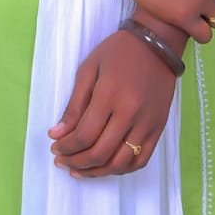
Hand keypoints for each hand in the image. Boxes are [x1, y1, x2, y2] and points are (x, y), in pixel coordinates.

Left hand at [47, 30, 176, 177]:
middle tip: (62, 160)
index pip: (85, 135)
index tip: (55, 147)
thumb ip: (74, 104)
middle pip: (100, 153)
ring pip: (120, 163)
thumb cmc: (118, 51)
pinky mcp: (159, 128)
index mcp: (110, 94)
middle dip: (76, 162)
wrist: (157, 42)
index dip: (66, 147)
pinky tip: (106, 166)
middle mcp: (131, 113)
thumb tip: (56, 133)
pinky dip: (122, 169)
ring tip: (80, 169)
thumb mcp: (89, 69)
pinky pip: (141, 160)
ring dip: (97, 172)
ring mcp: (147, 123)